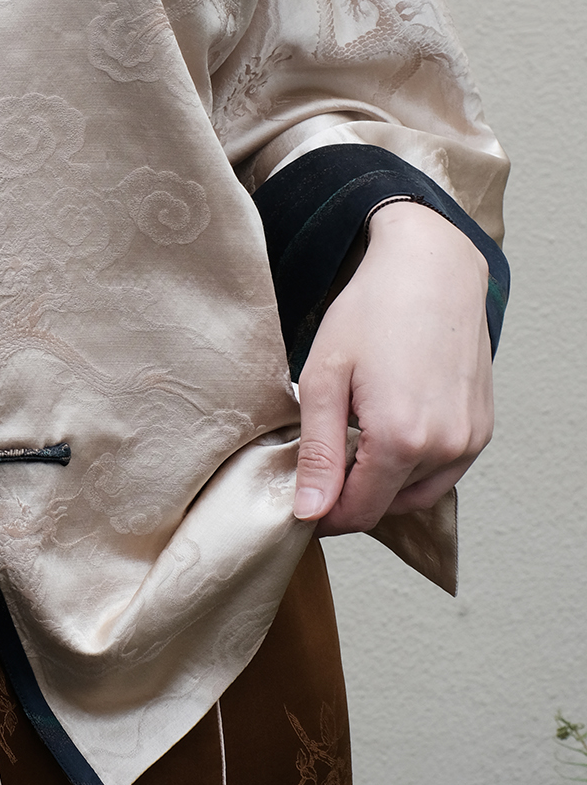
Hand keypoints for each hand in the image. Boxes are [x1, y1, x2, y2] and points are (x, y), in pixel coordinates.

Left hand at [292, 200, 493, 533]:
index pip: (359, 512)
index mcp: (402, 439)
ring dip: (383, 485)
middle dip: (350, 498)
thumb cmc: (373, 312)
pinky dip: (413, 469)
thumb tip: (309, 511)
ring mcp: (470, 439)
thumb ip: (319, 452)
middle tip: (322, 467)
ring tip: (354, 446)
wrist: (430, 268)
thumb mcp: (325, 379)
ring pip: (417, 494)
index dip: (324, 516)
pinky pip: (444, 472)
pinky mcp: (482, 428)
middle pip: (387, 506)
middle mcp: (445, 447)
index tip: (302, 504)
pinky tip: (389, 436)